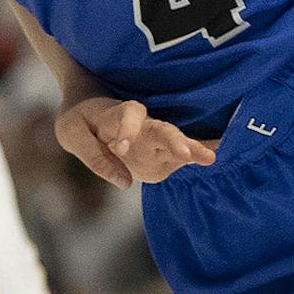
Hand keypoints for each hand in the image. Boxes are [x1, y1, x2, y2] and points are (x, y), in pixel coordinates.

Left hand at [55, 96, 215, 187]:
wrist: (89, 111)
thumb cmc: (80, 121)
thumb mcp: (72, 135)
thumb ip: (95, 157)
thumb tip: (125, 182)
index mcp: (117, 113)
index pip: (128, 115)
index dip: (127, 128)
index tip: (119, 147)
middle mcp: (142, 124)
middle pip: (161, 128)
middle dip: (174, 140)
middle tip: (185, 153)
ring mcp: (154, 139)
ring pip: (177, 142)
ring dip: (194, 149)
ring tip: (212, 158)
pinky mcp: (162, 154)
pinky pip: (184, 156)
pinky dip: (202, 153)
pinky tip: (220, 154)